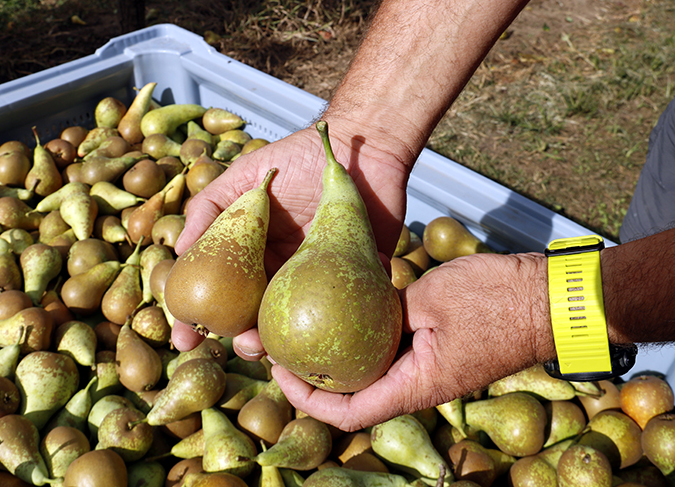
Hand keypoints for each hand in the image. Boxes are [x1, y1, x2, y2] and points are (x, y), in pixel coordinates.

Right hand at [170, 118, 412, 354]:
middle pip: (253, 319)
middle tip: (237, 343)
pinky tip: (310, 335)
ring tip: (268, 345)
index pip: (220, 293)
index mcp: (253, 256)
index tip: (183, 340)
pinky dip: (323, 330)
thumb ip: (210, 207)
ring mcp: (313, 281)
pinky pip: (336, 315)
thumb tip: (176, 249)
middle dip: (240, 341)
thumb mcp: (247, 177)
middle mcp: (280, 274)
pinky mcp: (350, 284)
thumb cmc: (299, 161)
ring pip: (290, 325)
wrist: (362, 152)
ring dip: (276, 344)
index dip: (198, 320)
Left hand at [271, 251, 554, 431]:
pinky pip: (392, 353)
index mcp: (416, 385)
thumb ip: (388, 307)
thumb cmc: (496, 300)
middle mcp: (419, 386)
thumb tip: (355, 307)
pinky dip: (367, 341)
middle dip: (317, 378)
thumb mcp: (429, 297)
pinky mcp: (436, 351)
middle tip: (286, 346)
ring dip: (341, 358)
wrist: (549, 299)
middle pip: (356, 398)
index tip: (281, 370)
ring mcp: (429, 369)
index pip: (350, 414)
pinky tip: (350, 311)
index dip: (309, 399)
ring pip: (373, 375)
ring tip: (308, 329)